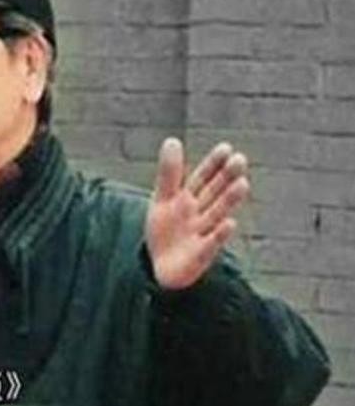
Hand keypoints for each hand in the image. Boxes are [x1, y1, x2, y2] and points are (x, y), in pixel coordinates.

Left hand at [146, 138, 249, 289]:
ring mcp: (202, 233)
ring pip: (217, 214)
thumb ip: (169, 173)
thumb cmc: (166, 229)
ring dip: (229, 201)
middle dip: (226, 178)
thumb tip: (172, 140)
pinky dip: (219, 235)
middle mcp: (200, 213)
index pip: (202, 178)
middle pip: (214, 193)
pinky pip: (211, 244)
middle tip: (240, 160)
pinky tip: (230, 223)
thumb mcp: (162, 199)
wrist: (162, 266)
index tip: (226, 147)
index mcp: (188, 198)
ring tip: (242, 184)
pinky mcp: (201, 255)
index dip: (213, 164)